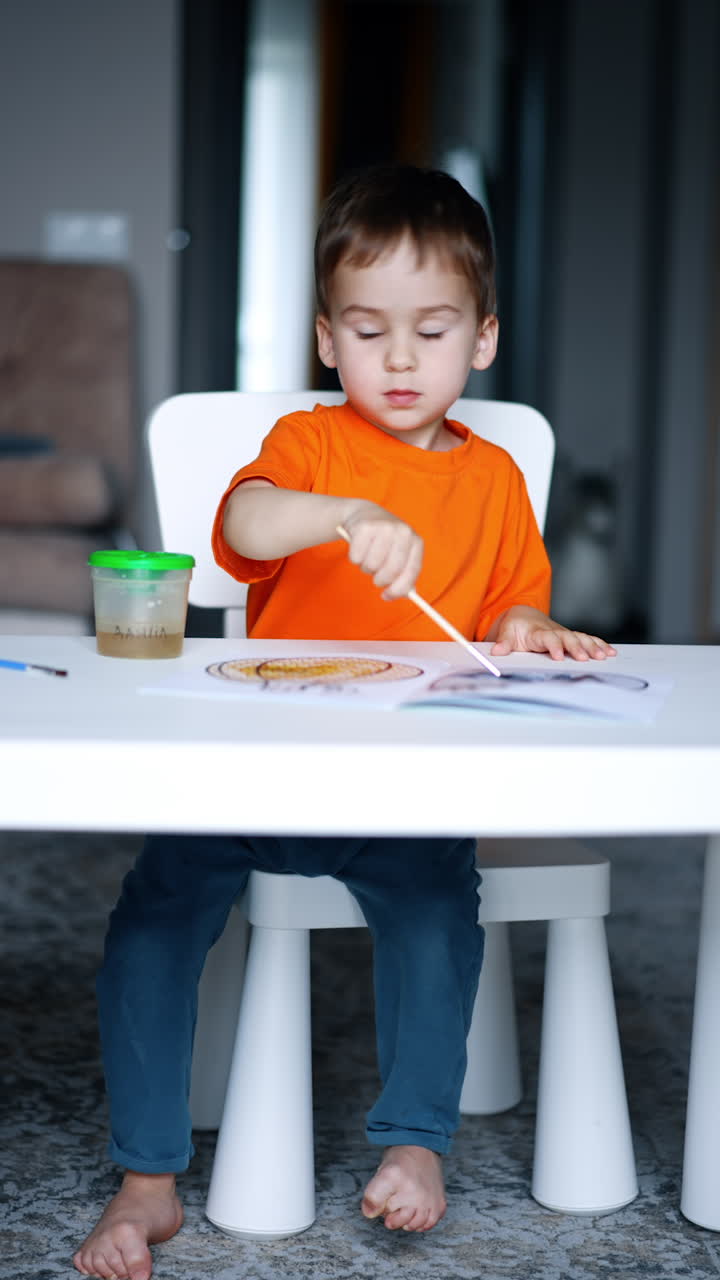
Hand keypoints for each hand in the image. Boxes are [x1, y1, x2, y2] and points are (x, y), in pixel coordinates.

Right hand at [340, 506, 422, 599]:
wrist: (365, 514)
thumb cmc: (384, 541)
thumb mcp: (398, 553)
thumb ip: (403, 574)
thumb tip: (403, 594)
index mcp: (415, 541)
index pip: (411, 571)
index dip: (399, 589)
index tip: (387, 596)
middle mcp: (403, 532)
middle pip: (392, 570)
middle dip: (380, 580)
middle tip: (376, 579)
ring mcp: (384, 527)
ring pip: (372, 565)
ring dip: (366, 567)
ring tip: (368, 556)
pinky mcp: (365, 527)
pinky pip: (356, 557)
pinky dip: (355, 558)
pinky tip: (359, 547)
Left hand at [490, 605, 616, 660]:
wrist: (524, 616)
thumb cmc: (515, 627)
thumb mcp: (505, 633)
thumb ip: (503, 643)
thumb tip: (496, 652)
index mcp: (537, 632)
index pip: (547, 638)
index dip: (554, 646)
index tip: (558, 656)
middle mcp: (554, 631)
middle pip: (568, 638)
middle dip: (577, 648)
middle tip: (585, 659)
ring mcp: (564, 633)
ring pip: (580, 638)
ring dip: (592, 646)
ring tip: (603, 656)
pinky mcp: (570, 637)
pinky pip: (587, 639)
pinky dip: (599, 644)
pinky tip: (610, 652)